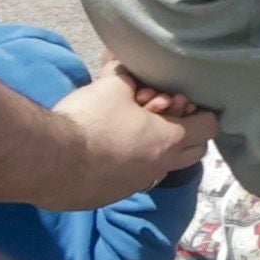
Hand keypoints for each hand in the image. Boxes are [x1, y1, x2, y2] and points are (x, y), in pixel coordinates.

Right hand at [47, 64, 215, 201]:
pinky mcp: (109, 197)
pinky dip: (128, 166)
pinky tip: (106, 152)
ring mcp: (134, 186)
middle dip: (186, 132)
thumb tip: (123, 63)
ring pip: (161, 168)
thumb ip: (127, 78)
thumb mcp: (112, 87)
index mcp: (169, 140)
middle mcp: (159, 168)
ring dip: (155, 150)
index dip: (200, 111)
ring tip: (131, 131)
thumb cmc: (89, 121)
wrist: (49, 161)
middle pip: (194, 152)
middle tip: (162, 115)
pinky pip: (131, 180)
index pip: (209, 127)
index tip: (183, 101)